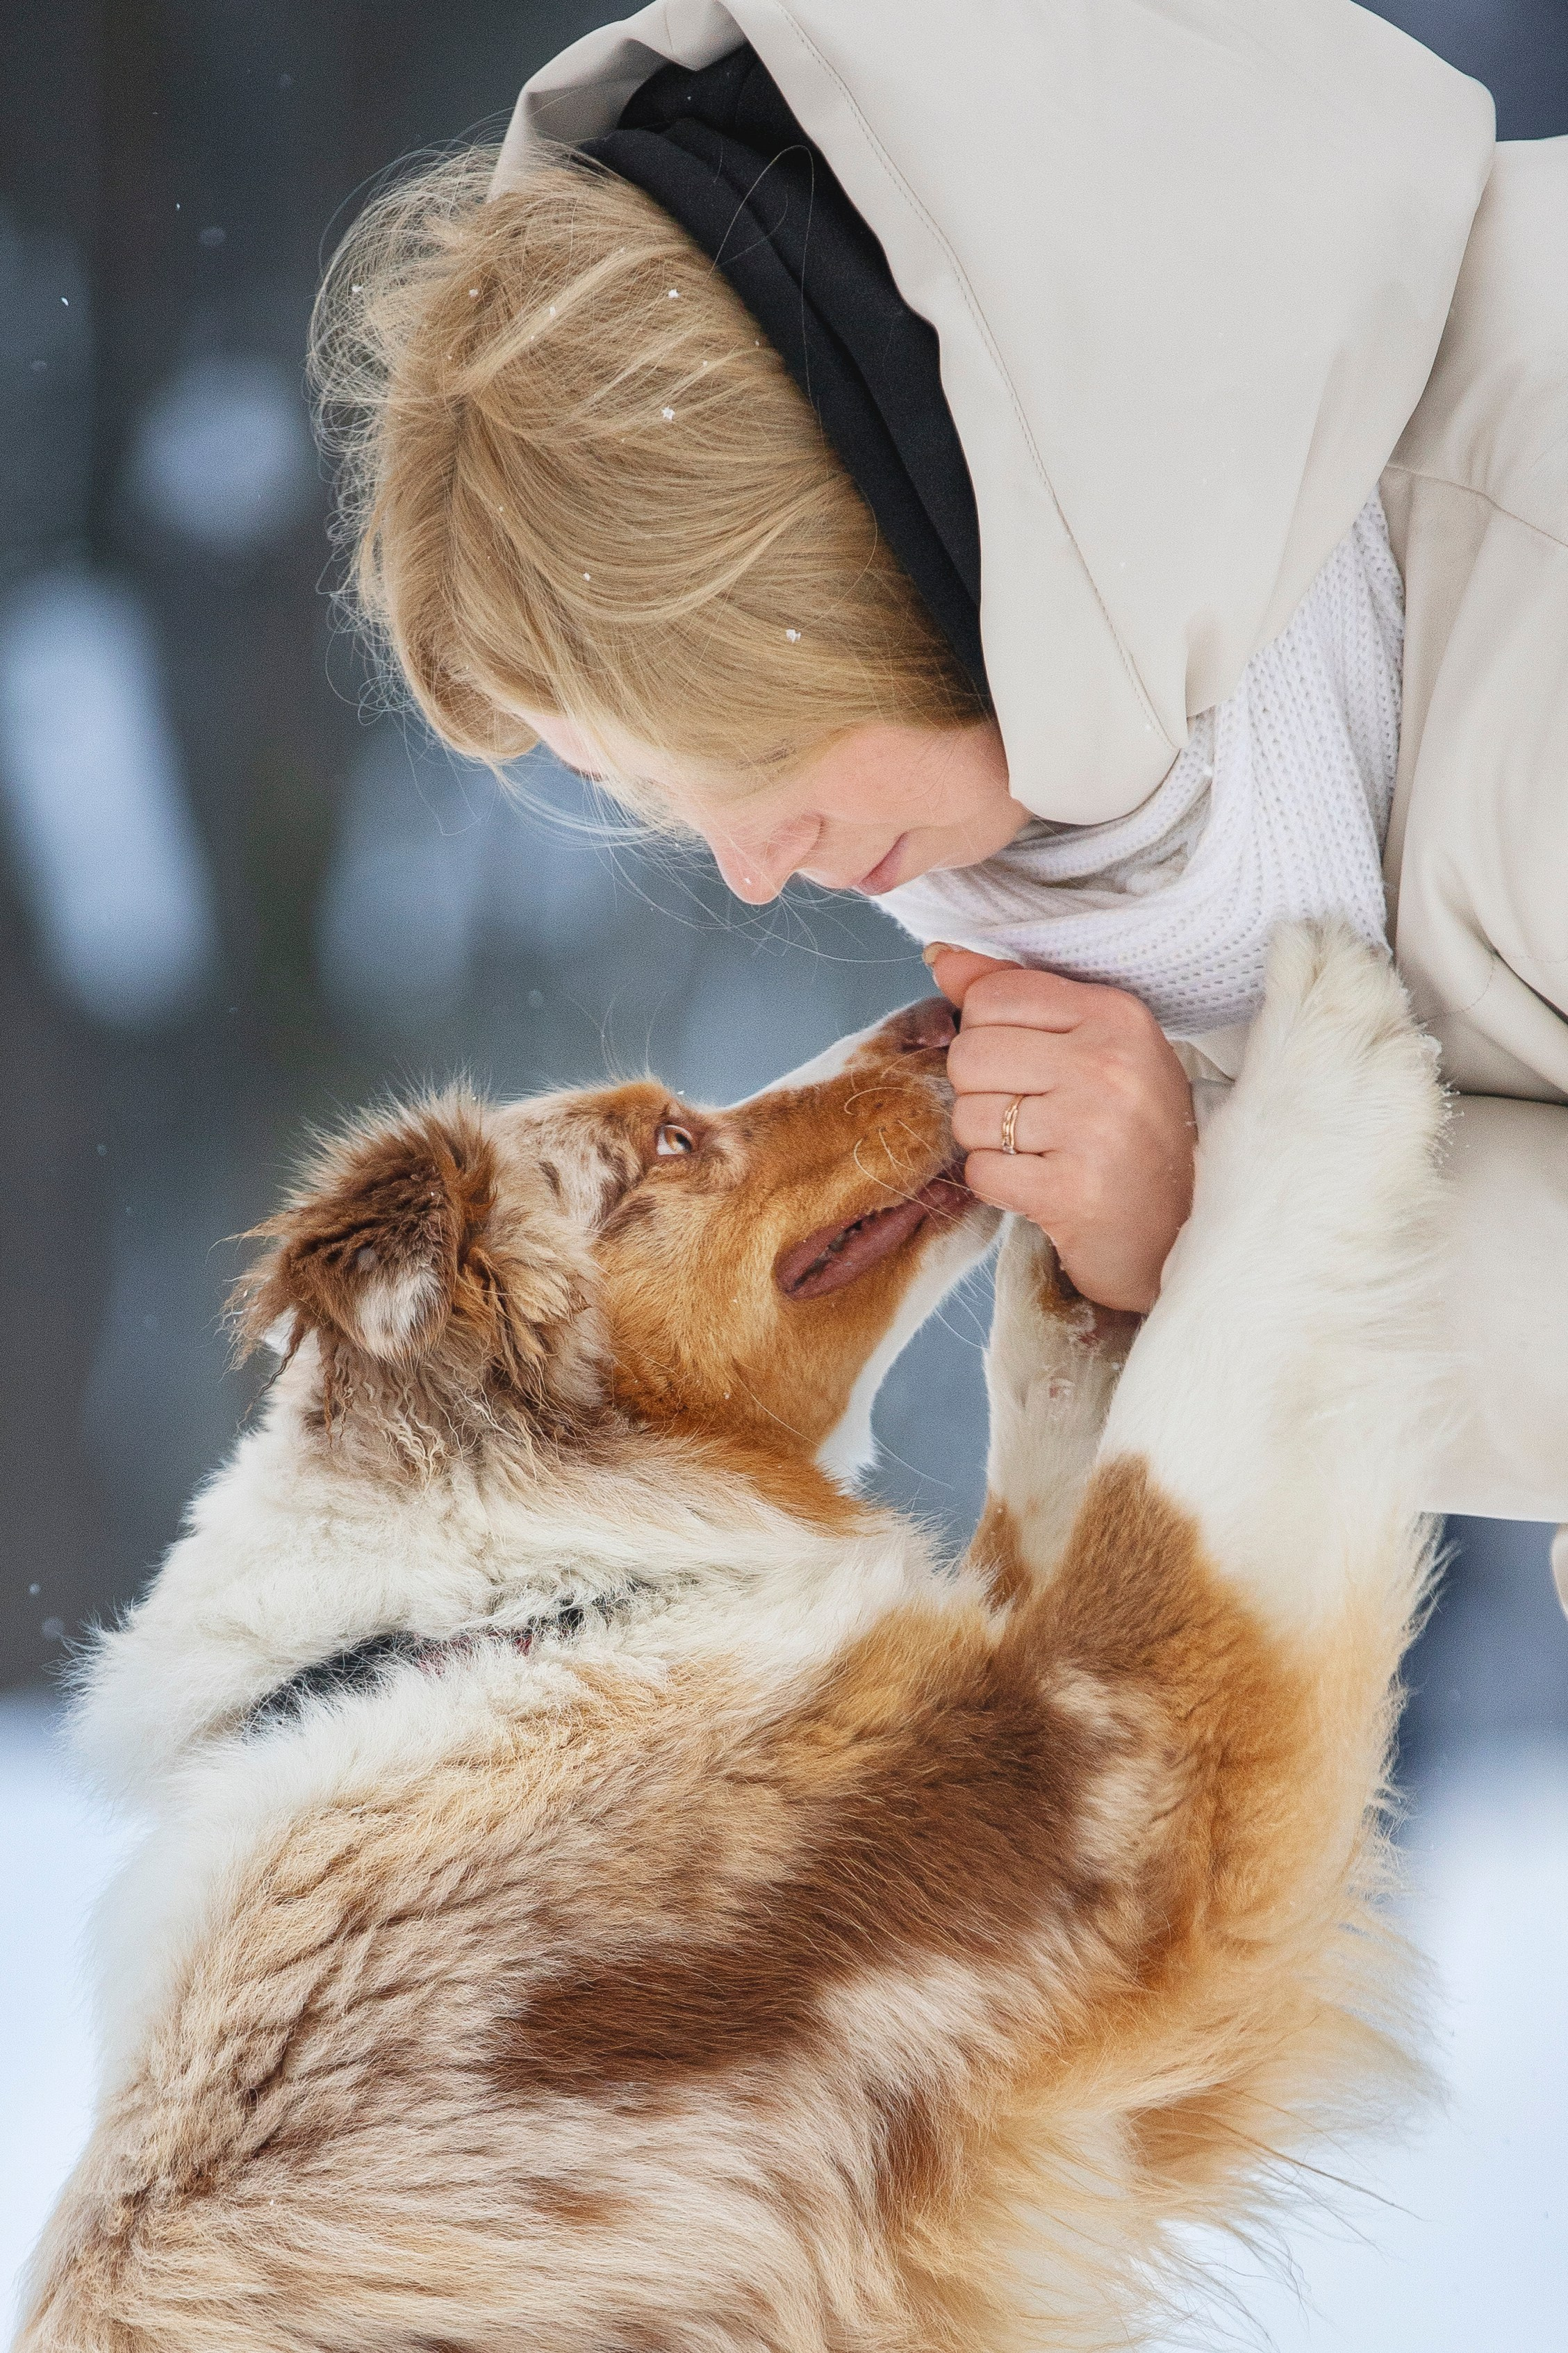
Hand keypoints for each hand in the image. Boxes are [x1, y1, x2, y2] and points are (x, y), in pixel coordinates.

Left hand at [929, 948, 1195, 1313]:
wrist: (1174, 1229)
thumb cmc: (1127, 1130)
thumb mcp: (1090, 1045)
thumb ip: (1013, 993)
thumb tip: (940, 958)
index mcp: (1116, 1014)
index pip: (991, 995)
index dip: (988, 1034)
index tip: (1029, 1065)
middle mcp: (1109, 1064)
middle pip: (969, 1054)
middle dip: (980, 1091)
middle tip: (1029, 1116)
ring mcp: (1094, 1128)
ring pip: (968, 1116)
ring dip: (988, 1143)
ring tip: (1039, 1151)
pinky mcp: (1074, 1190)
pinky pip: (981, 1172)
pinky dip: (997, 1185)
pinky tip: (1041, 1184)